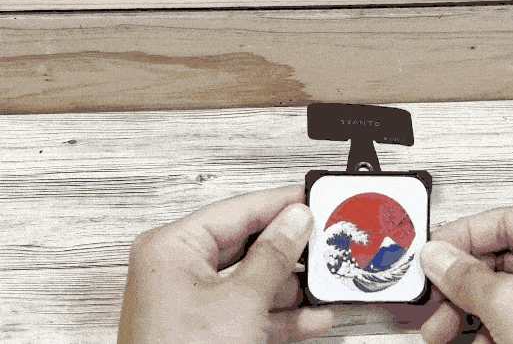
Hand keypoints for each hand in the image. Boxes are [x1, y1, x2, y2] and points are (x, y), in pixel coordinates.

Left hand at [118, 186, 333, 342]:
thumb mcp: (241, 301)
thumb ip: (274, 255)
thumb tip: (296, 220)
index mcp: (173, 248)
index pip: (237, 211)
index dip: (279, 204)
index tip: (312, 198)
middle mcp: (179, 271)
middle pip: (247, 246)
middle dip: (290, 251)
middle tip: (325, 241)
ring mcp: (194, 303)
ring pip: (253, 280)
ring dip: (291, 288)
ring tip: (325, 282)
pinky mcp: (209, 331)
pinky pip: (251, 310)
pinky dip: (282, 316)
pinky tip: (314, 318)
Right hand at [419, 206, 512, 343]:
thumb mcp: (509, 304)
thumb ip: (465, 276)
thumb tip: (438, 257)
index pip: (504, 221)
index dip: (461, 237)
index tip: (431, 252)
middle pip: (501, 259)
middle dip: (460, 286)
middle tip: (432, 296)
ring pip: (506, 292)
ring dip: (468, 312)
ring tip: (440, 329)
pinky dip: (491, 330)